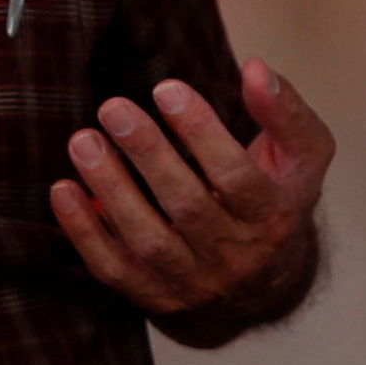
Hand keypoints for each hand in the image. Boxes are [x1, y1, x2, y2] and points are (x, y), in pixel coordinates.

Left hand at [53, 63, 333, 326]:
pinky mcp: (155, 295)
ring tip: (83, 141)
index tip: (166, 89)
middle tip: (113, 108)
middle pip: (187, 206)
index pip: (236, 177)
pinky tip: (63, 189)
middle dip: (147, 153)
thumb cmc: (277, 199)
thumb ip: (285, 111)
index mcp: (273, 217)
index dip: (201, 132)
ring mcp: (192, 281)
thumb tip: (256, 69)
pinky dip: (85, 232)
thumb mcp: (302, 157)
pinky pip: (114, 269)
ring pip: (148, 240)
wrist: (266, 282)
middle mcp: (235, 256)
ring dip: (111, 189)